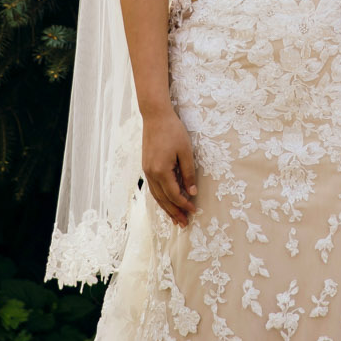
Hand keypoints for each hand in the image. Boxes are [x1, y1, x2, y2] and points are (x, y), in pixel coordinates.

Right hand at [141, 109, 198, 224]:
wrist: (155, 116)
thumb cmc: (173, 131)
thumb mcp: (186, 151)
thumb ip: (188, 173)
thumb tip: (192, 192)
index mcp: (161, 171)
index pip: (174, 194)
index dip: (184, 204)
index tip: (194, 210)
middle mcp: (151, 173)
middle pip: (163, 199)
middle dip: (174, 212)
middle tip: (183, 224)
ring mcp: (146, 170)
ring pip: (156, 195)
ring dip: (166, 208)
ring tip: (175, 218)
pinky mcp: (146, 166)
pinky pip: (153, 188)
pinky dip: (160, 198)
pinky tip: (166, 202)